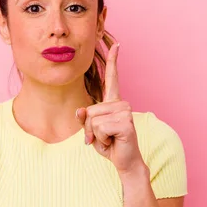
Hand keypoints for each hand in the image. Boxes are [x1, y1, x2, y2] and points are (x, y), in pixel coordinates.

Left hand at [75, 40, 143, 174]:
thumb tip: (80, 110)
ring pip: (92, 119)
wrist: (125, 162)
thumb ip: (84, 119)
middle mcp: (121, 104)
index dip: (113, 61)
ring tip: (109, 139)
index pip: (112, 78)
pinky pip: (99, 128)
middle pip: (88, 110)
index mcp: (114, 103)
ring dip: (95, 135)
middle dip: (89, 129)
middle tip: (102, 137)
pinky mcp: (125, 122)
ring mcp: (125, 112)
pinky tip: (113, 142)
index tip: (118, 44)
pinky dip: (101, 139)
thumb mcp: (92, 131)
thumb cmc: (109, 145)